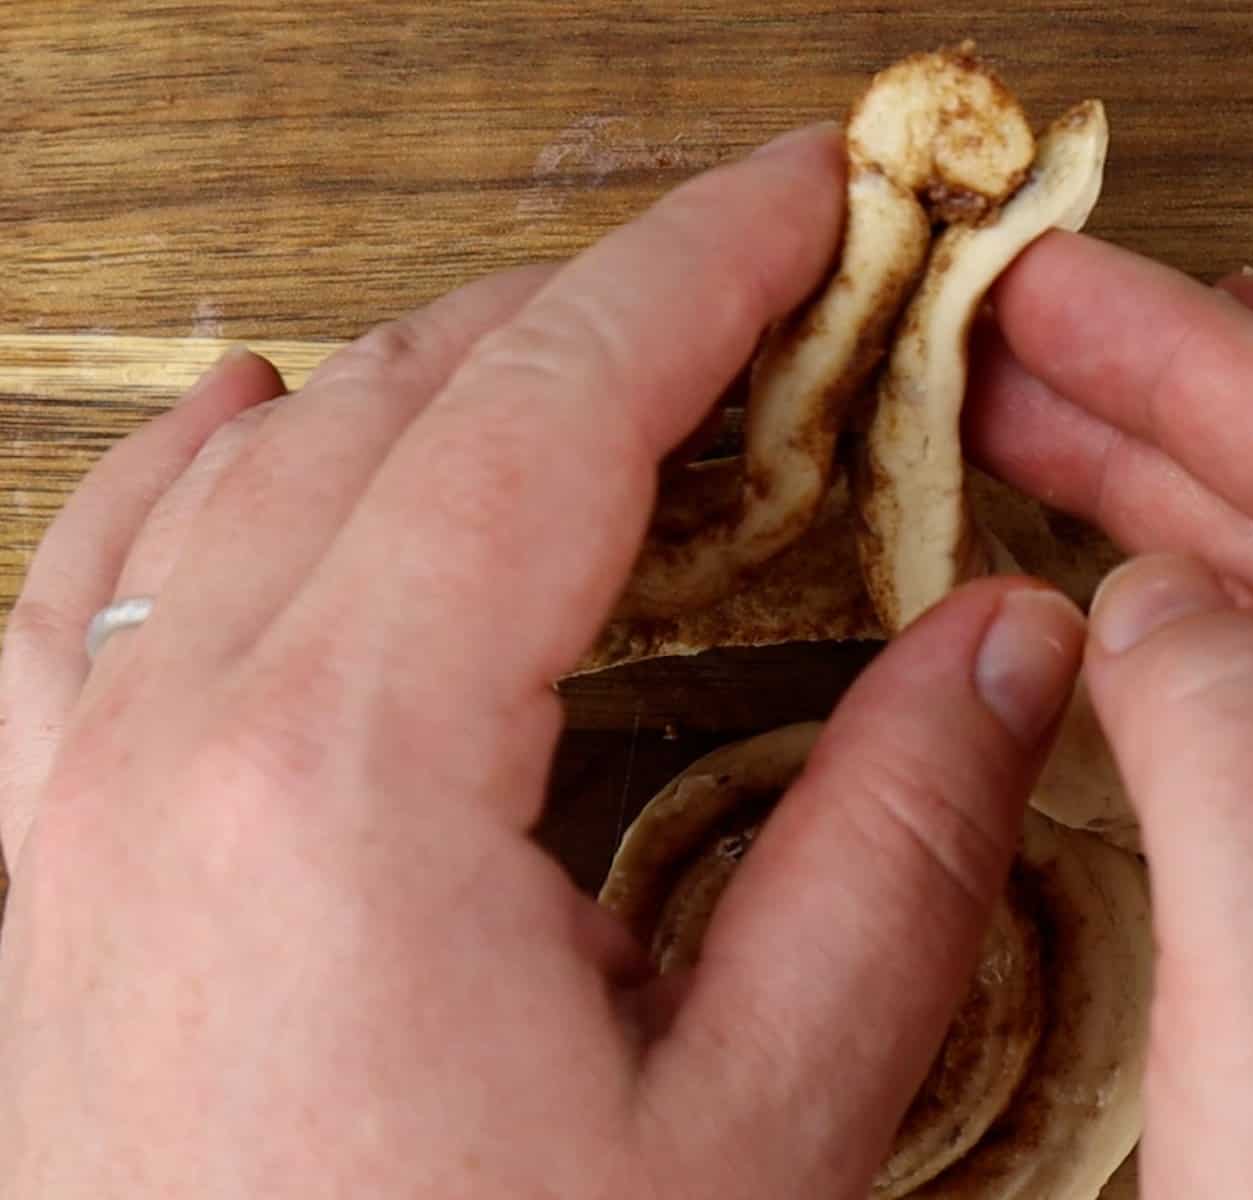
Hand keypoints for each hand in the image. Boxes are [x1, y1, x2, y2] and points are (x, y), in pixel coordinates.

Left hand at [0, 128, 1086, 1195]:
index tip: (811, 196)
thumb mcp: (759, 1134)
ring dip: (428, 371)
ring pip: (238, 461)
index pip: (552, 408)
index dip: (706, 268)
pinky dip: (190, 470)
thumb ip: (893, 846)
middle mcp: (163, 752)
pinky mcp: (31, 877)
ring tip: (572, 353)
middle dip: (602, 309)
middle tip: (760, 295)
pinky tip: (240, 426)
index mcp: (346, 785)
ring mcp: (59, 808)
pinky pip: (78, 585)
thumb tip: (1008, 640)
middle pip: (401, 401)